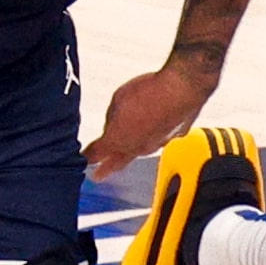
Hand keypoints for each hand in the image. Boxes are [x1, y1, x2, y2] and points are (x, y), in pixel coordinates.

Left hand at [84, 61, 214, 181]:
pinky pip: (158, 138)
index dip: (88, 157)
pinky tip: (154, 123)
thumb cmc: (150, 93)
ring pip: (139, 150)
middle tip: (99, 176)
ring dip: (131, 148)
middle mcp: (137, 148)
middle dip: (106, 168)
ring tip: (127, 142)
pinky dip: (153, 134)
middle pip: (117, 161)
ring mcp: (156, 145)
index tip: (84, 159)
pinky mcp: (172, 137)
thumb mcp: (119, 99)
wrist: (180, 89)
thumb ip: (113, 116)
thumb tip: (115, 122)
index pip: (97, 154)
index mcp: (117, 139)